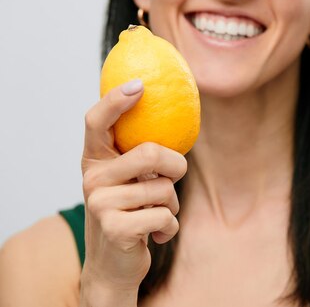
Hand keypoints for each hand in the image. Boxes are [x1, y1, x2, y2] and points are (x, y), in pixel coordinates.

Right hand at [79, 79, 186, 303]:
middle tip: (175, 177)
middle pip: (149, 153)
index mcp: (95, 160)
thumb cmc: (130, 211)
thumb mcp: (131, 179)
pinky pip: (165, 215)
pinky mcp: (115, 228)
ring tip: (157, 213)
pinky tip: (155, 234)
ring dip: (172, 204)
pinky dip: (170, 226)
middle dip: (175, 166)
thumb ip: (141, 153)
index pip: (96, 121)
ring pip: (163, 188)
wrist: (114, 264)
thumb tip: (176, 111)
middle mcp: (92, 178)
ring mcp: (99, 203)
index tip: (140, 84)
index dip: (116, 100)